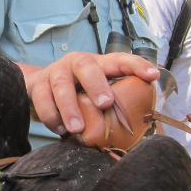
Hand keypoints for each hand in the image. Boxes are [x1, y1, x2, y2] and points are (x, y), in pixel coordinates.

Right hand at [21, 51, 158, 136]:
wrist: (39, 84)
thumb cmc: (77, 89)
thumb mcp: (97, 89)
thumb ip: (114, 99)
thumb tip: (140, 122)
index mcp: (97, 63)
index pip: (119, 60)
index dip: (137, 65)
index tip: (153, 75)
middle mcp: (76, 63)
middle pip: (86, 66)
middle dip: (96, 84)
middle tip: (105, 104)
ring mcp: (56, 72)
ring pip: (61, 85)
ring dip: (70, 108)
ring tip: (77, 128)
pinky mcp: (38, 85)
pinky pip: (42, 100)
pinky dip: (51, 116)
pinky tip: (60, 130)